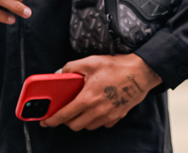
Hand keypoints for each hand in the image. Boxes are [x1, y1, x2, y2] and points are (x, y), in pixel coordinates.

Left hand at [42, 54, 162, 130]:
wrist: (142, 72)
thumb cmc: (117, 66)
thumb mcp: (91, 61)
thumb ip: (72, 67)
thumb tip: (61, 73)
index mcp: (88, 98)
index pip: (65, 115)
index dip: (52, 120)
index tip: (46, 121)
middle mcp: (97, 111)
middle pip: (75, 125)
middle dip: (67, 121)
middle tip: (66, 112)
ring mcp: (108, 116)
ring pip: (88, 126)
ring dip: (82, 120)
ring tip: (82, 108)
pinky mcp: (117, 117)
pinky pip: (102, 124)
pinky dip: (96, 120)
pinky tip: (98, 108)